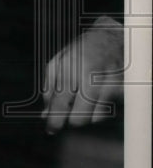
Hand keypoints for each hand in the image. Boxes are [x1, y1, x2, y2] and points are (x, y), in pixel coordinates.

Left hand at [41, 16, 123, 133]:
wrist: (112, 37)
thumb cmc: (82, 50)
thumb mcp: (58, 62)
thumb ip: (49, 89)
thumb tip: (45, 114)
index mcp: (66, 68)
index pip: (58, 104)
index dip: (54, 121)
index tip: (51, 130)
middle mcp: (87, 76)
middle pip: (77, 118)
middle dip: (71, 121)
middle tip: (69, 116)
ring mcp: (106, 83)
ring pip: (94, 119)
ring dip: (87, 116)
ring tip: (86, 99)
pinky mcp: (123, 89)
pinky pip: (109, 113)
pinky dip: (101, 111)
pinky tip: (99, 97)